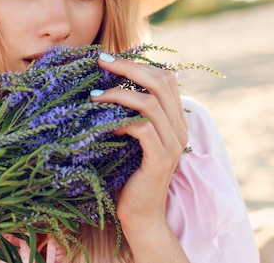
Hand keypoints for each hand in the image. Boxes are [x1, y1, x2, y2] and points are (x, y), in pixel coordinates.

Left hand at [91, 53, 188, 229]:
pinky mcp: (161, 159)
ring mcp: (173, 144)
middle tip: (101, 62)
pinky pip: (144, 129)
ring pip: (151, 103)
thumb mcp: (131, 136)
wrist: (140, 214)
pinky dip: (123, 120)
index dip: (140, 64)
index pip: (166, 78)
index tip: (111, 59)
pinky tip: (105, 123)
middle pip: (161, 82)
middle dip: (129, 67)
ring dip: (119, 93)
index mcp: (175, 119)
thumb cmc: (128, 173)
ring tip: (94, 95)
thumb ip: (130, 112)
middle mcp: (179, 128)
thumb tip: (108, 82)